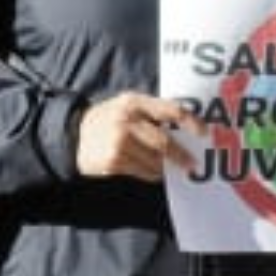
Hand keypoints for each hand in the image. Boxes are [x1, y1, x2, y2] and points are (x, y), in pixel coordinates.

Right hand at [73, 90, 202, 182]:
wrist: (72, 135)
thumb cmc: (108, 119)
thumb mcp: (126, 106)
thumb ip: (151, 112)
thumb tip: (185, 130)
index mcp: (134, 102)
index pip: (170, 110)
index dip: (191, 122)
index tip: (203, 134)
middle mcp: (127, 121)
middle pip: (165, 142)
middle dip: (182, 156)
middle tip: (193, 165)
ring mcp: (119, 142)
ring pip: (156, 161)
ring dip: (165, 167)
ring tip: (167, 167)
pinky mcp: (114, 161)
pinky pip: (144, 172)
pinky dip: (151, 174)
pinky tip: (150, 170)